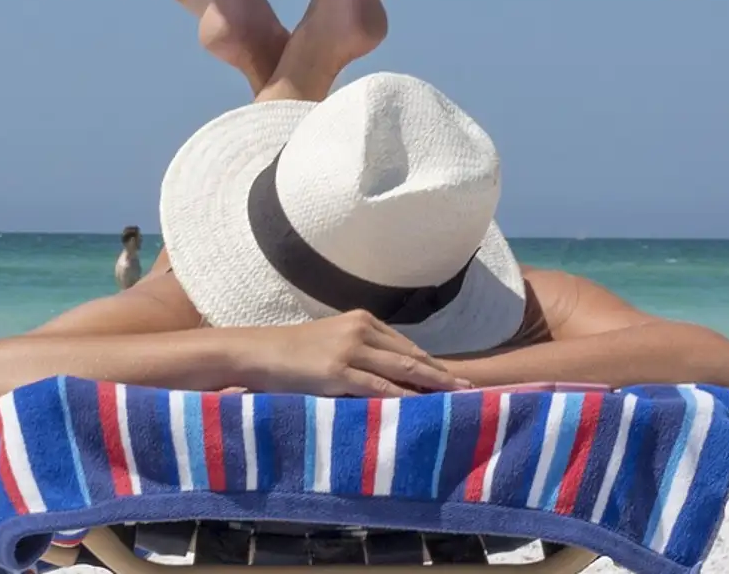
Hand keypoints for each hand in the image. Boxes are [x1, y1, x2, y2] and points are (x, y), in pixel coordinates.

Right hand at [232, 311, 472, 397]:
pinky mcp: (338, 371)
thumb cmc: (292, 352)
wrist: (258, 352)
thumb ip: (360, 353)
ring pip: (402, 368)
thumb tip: (388, 375)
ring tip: (457, 397)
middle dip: (442, 373)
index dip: (432, 363)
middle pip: (412, 354)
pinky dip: (403, 397)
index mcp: (362, 321)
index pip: (406, 345)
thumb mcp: (331, 343)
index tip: (456, 377)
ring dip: (433, 384)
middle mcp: (361, 329)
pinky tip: (420, 407)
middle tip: (470, 388)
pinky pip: (378, 386)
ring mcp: (350, 349)